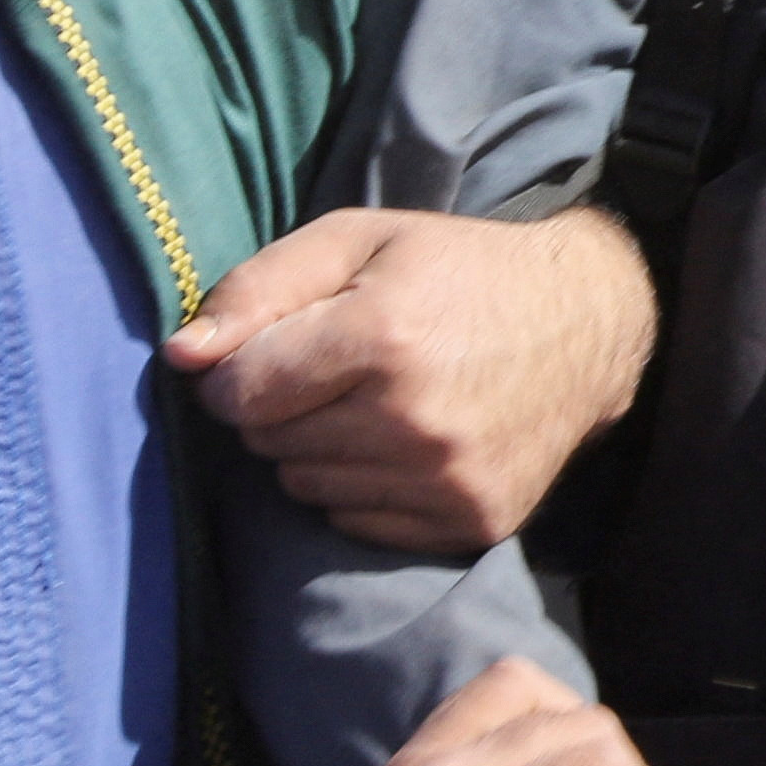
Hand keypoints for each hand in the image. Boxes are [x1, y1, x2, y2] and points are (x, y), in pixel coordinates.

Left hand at [164, 206, 656, 552]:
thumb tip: (180, 357)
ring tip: (374, 402)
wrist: (586, 323)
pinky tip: (405, 443)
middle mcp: (414, 421)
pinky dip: (362, 488)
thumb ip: (259, 288)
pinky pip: (355, 523)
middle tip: (337, 368)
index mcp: (384, 338)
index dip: (236, 372)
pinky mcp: (469, 522)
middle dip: (282, 407)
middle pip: (269, 443)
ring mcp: (446, 481)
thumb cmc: (457, 271)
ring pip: (306, 488)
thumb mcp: (358, 241)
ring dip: (319, 450)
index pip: (241, 393)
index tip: (267, 350)